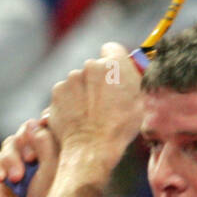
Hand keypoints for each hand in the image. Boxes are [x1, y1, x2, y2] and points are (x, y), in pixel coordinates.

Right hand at [0, 118, 59, 196]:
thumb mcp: (55, 166)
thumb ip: (45, 140)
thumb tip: (33, 122)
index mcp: (60, 150)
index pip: (49, 124)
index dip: (45, 122)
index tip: (46, 125)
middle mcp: (41, 156)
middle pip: (26, 131)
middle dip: (25, 143)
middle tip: (30, 161)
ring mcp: (22, 165)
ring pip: (10, 144)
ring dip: (10, 157)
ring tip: (16, 177)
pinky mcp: (5, 177)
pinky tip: (1, 179)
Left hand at [48, 42, 142, 170]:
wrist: (92, 147)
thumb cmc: (119, 128)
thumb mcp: (138, 103)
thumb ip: (132, 81)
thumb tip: (129, 74)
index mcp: (115, 64)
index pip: (112, 49)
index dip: (113, 62)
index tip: (114, 74)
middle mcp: (91, 65)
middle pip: (94, 67)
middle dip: (97, 80)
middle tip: (103, 102)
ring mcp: (72, 78)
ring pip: (78, 81)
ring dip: (83, 92)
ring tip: (89, 114)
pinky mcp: (58, 91)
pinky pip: (65, 93)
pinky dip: (70, 102)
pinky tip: (77, 117)